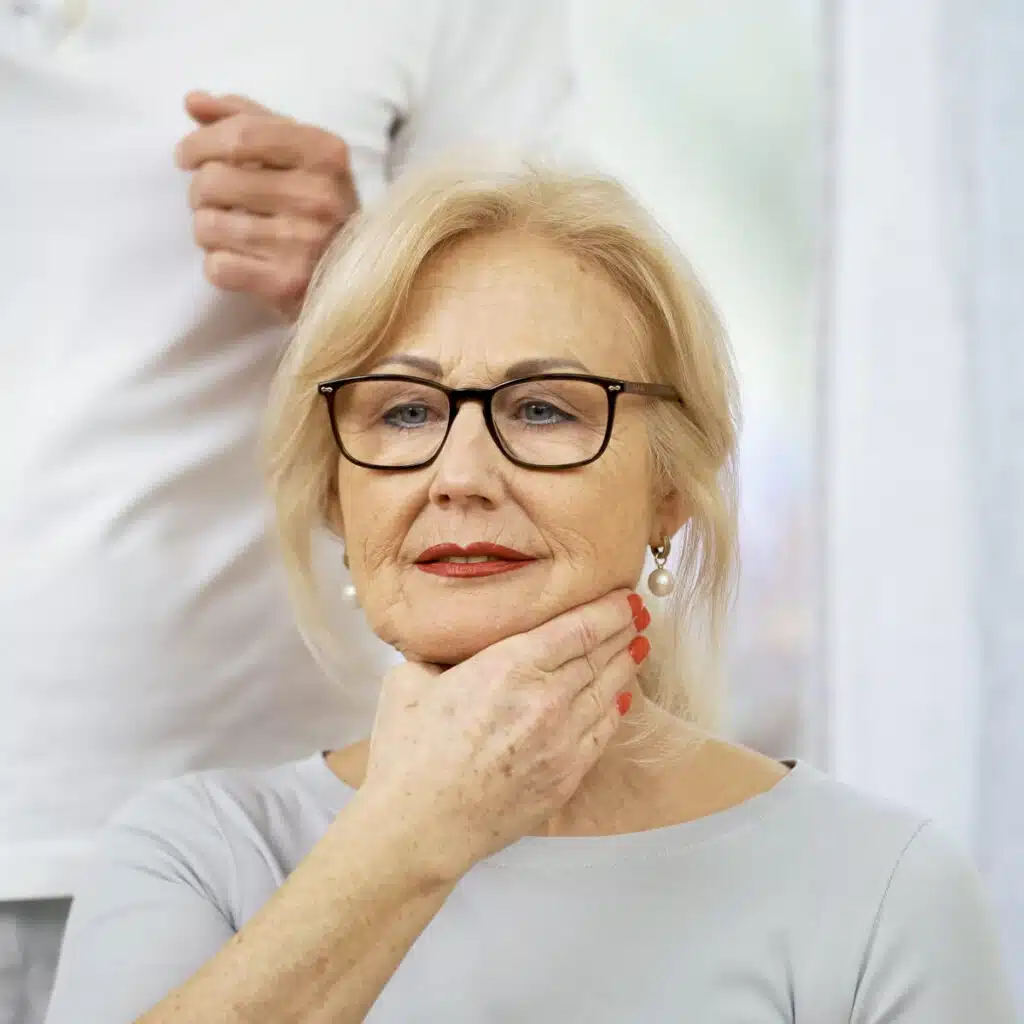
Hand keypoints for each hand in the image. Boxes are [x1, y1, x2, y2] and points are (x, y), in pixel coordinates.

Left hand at [175, 91, 357, 319]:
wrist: (359, 278)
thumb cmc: (320, 206)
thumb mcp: (301, 153)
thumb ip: (249, 120)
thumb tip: (192, 101)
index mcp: (323, 153)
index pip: (242, 135)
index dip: (200, 143)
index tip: (185, 156)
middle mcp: (316, 196)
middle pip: (215, 180)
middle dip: (199, 191)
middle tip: (213, 200)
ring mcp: (302, 242)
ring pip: (208, 225)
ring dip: (208, 229)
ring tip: (230, 232)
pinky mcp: (286, 283)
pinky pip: (218, 267)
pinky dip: (219, 266)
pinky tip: (241, 261)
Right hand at [361, 589, 647, 882]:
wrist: (420, 827)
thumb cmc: (408, 754)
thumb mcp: (408, 681)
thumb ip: (438, 654)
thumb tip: (448, 644)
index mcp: (509, 666)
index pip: (578, 628)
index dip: (609, 609)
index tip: (624, 597)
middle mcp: (546, 698)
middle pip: (600, 655)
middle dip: (623, 631)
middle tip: (638, 615)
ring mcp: (562, 740)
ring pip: (608, 692)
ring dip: (626, 666)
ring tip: (638, 647)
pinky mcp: (567, 775)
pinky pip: (603, 732)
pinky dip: (616, 708)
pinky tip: (622, 697)